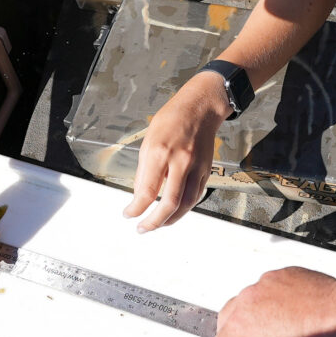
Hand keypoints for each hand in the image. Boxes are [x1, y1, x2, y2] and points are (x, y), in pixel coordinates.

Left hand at [123, 72, 228, 232]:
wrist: (200, 108)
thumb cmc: (172, 120)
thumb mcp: (148, 141)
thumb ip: (144, 171)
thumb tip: (139, 195)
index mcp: (160, 153)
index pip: (147, 191)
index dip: (136, 209)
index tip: (129, 214)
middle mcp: (180, 162)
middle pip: (169, 203)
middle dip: (154, 222)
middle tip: (143, 228)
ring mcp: (196, 167)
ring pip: (186, 204)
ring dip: (171, 219)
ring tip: (159, 223)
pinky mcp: (207, 170)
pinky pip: (196, 196)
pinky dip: (184, 208)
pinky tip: (175, 211)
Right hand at [214, 267, 335, 336]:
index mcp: (241, 330)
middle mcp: (248, 303)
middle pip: (227, 316)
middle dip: (231, 330)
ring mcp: (265, 285)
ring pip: (248, 298)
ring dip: (253, 311)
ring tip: (271, 323)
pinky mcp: (283, 274)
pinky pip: (270, 286)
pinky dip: (274, 297)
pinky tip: (290, 308)